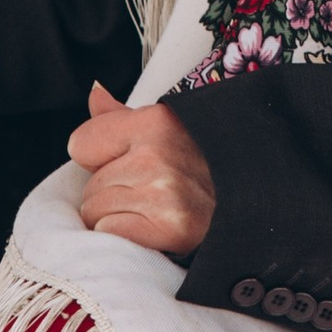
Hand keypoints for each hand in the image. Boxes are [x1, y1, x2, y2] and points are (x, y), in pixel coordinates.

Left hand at [67, 87, 217, 255]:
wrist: (250, 205)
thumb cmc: (201, 167)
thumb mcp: (165, 131)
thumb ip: (121, 117)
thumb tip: (94, 93)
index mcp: (156, 122)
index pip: (81, 143)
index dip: (99, 159)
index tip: (126, 164)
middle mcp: (157, 155)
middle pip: (88, 186)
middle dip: (110, 194)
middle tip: (148, 193)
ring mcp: (163, 193)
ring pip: (96, 212)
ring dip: (117, 218)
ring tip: (151, 211)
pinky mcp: (169, 228)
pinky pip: (110, 232)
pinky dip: (125, 237)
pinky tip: (151, 230)